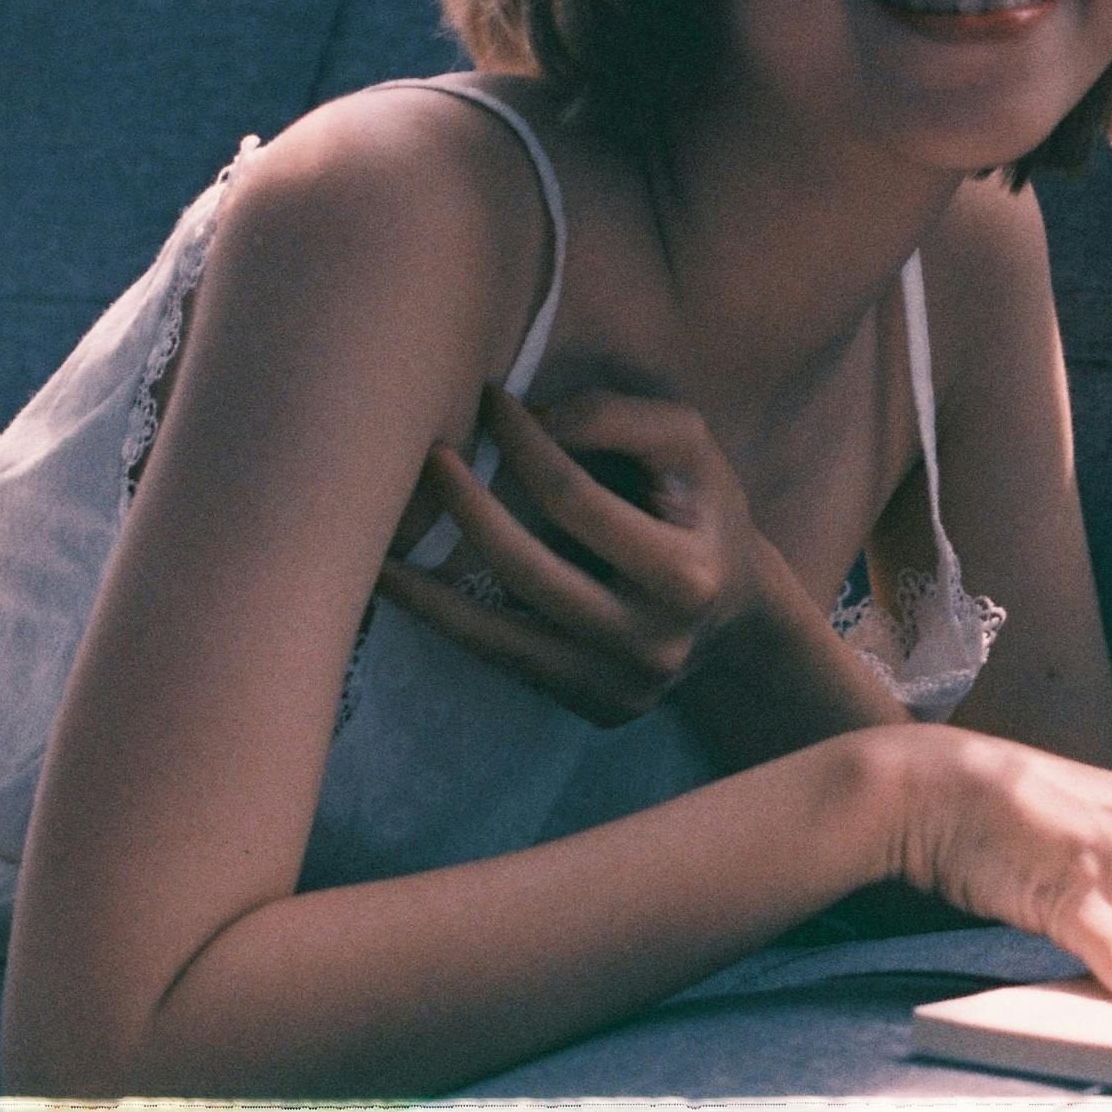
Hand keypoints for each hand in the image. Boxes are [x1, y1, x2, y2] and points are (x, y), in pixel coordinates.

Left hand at [370, 387, 767, 727]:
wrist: (737, 613)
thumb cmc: (703, 509)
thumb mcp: (687, 445)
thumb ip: (615, 418)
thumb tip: (529, 420)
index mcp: (685, 573)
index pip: (577, 501)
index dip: (525, 446)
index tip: (489, 400)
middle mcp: (651, 643)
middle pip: (528, 572)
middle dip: (467, 508)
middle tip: (428, 458)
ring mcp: (618, 688)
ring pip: (500, 638)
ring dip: (426, 592)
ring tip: (375, 546)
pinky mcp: (593, 710)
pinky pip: (507, 662)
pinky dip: (453, 624)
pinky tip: (409, 590)